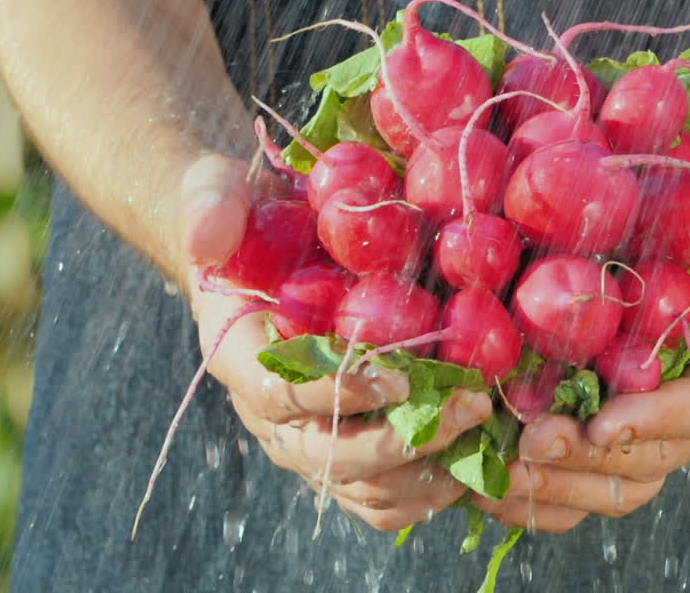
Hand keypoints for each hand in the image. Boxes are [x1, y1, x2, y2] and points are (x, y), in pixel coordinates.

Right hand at [177, 154, 493, 531]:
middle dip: (402, 440)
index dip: (338, 392)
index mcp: (240, 359)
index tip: (399, 374)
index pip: (281, 396)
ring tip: (485, 432)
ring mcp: (311, 439)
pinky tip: (479, 456)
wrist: (262, 250)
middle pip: (331, 457)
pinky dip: (429, 490)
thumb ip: (209, 208)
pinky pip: (384, 497)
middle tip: (469, 404)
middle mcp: (272, 414)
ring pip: (365, 488)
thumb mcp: (216, 193)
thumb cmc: (247, 218)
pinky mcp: (348, 448)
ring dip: (425, 472)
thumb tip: (204, 242)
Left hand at [474, 180, 689, 532]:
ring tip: (498, 469)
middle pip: (652, 458)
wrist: (679, 218)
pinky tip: (484, 481)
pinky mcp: (604, 424)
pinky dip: (538, 491)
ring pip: (613, 482)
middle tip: (531, 442)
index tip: (604, 422)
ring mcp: (648, 424)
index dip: (657, 419)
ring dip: (557, 484)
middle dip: (592, 458)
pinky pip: (578, 481)